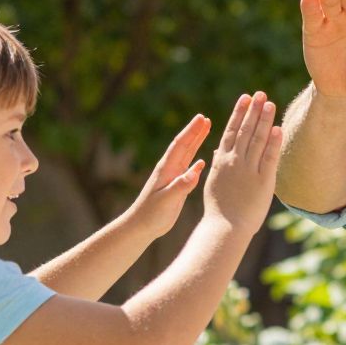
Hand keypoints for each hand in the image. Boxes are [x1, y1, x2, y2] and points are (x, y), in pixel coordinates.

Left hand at [124, 114, 210, 242]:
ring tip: (204, 132)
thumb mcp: (166, 200)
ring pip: (186, 156)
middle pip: (184, 146)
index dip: (191, 131)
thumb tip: (196, 170)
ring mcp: (172, 177)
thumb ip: (181, 185)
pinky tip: (202, 162)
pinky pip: (187, 171)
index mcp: (166, 169)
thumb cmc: (151, 215)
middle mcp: (169, 170)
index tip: (201, 118)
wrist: (141, 226)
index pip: (180, 145)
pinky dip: (196, 164)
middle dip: (194, 131)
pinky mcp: (175, 187)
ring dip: (195, 143)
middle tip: (204, 118)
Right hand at [202, 92, 281, 235]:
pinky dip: (273, 142)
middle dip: (253, 110)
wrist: (224, 227)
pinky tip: (278, 128)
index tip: (245, 98)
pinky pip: (269, 158)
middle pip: (244, 130)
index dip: (239, 113)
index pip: (230, 131)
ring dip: (264, 120)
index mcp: (221, 161)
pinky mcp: (262, 181)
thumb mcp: (214, 183)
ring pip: (256, 140)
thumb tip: (217, 152)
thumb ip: (217, 165)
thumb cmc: (219, 209)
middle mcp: (234, 162)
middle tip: (260, 93)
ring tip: (270, 103)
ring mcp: (248, 170)